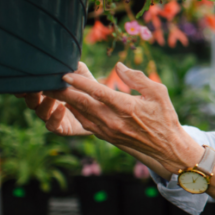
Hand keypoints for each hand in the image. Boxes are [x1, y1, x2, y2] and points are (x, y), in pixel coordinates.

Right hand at [18, 62, 94, 135]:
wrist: (104, 108)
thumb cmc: (88, 88)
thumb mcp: (82, 74)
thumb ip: (73, 66)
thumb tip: (65, 56)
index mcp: (47, 91)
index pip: (30, 89)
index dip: (24, 86)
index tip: (24, 79)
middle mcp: (46, 104)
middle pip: (31, 101)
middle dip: (31, 94)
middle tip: (35, 87)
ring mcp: (53, 117)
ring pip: (40, 112)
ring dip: (44, 103)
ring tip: (52, 95)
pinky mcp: (62, 128)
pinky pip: (52, 125)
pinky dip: (55, 117)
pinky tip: (62, 107)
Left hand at [45, 63, 202, 172]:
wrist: (167, 148)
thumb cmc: (165, 118)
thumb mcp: (159, 93)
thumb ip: (137, 78)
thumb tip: (118, 66)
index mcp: (126, 107)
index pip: (97, 91)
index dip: (78, 81)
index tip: (65, 72)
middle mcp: (113, 120)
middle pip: (81, 103)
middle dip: (63, 92)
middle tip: (47, 82)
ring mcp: (108, 130)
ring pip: (80, 114)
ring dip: (66, 103)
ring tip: (54, 91)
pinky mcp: (106, 137)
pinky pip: (86, 123)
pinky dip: (75, 112)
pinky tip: (69, 105)